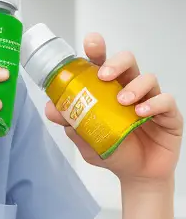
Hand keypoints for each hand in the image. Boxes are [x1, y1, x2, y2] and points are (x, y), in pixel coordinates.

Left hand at [45, 33, 182, 184]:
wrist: (136, 176)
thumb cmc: (112, 150)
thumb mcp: (85, 136)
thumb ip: (69, 121)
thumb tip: (50, 108)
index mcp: (107, 89)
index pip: (102, 64)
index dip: (97, 50)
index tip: (91, 42)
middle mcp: (129, 89)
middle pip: (127, 62)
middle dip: (115, 62)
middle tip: (103, 75)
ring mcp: (150, 99)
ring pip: (147, 78)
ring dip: (133, 86)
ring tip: (122, 102)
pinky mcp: (169, 114)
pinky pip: (165, 100)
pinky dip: (153, 104)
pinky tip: (140, 113)